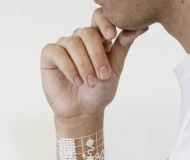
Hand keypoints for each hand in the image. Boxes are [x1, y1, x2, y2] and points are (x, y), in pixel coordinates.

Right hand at [41, 8, 147, 122]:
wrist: (83, 112)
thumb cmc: (99, 91)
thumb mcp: (115, 68)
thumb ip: (123, 46)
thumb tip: (141, 27)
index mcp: (96, 38)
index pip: (98, 17)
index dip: (104, 22)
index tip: (112, 36)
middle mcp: (78, 39)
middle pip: (87, 33)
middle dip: (96, 55)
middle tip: (102, 76)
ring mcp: (63, 47)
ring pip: (73, 44)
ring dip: (83, 64)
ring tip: (89, 82)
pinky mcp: (49, 56)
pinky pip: (57, 53)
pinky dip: (68, 67)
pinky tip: (76, 81)